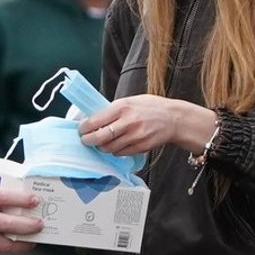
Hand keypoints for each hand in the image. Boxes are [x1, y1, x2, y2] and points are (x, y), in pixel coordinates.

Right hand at [0, 183, 42, 254]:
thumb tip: (4, 194)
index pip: (6, 197)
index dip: (23, 199)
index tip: (35, 199)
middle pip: (12, 225)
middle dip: (30, 225)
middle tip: (40, 224)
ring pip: (7, 244)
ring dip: (23, 243)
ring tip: (32, 241)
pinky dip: (6, 247)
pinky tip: (14, 245)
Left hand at [80, 96, 215, 156]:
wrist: (173, 118)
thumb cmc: (151, 107)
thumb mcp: (130, 101)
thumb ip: (112, 110)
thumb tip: (93, 119)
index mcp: (122, 107)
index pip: (94, 121)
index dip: (84, 128)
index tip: (81, 130)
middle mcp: (128, 122)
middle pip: (99, 138)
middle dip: (88, 141)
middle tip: (86, 140)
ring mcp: (135, 136)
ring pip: (108, 148)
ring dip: (101, 147)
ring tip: (102, 142)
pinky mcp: (141, 147)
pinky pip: (120, 153)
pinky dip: (115, 151)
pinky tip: (117, 144)